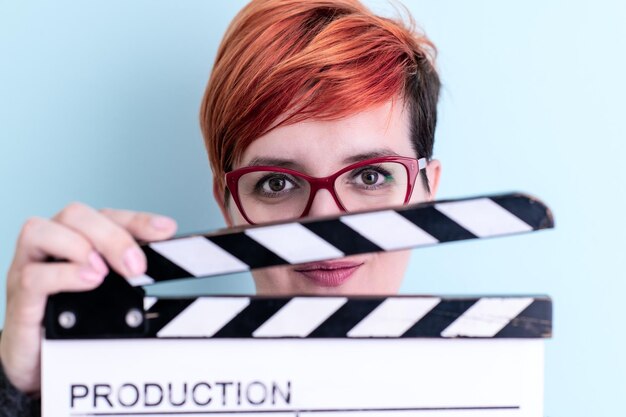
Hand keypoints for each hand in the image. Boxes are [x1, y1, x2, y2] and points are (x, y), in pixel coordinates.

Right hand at [0, 203, 176, 392]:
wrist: (39, 361)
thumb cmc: (74, 319)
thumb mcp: (108, 293)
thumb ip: (128, 274)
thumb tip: (164, 266)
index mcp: (76, 239)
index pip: (106, 215)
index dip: (137, 219)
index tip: (166, 229)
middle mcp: (50, 247)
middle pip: (75, 215)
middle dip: (111, 235)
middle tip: (136, 265)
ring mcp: (29, 269)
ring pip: (40, 231)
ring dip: (80, 246)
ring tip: (104, 272)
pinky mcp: (20, 299)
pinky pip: (32, 275)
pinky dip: (64, 274)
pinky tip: (89, 281)